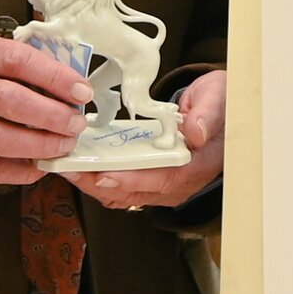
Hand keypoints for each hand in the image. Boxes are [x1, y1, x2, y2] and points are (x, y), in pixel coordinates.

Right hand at [0, 31, 91, 183]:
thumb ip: (8, 58)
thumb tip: (61, 76)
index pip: (18, 61)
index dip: (55, 77)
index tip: (81, 90)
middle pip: (13, 102)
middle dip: (53, 115)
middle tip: (76, 123)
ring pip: (1, 138)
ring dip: (40, 145)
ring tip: (63, 145)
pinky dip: (19, 170)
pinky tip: (40, 166)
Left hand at [64, 70, 226, 209]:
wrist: (223, 108)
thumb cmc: (221, 103)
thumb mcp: (218, 99)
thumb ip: (207, 115)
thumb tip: (195, 133)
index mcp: (198, 165)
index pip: (163, 179)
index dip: (131, 180)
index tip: (103, 175)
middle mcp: (181, 182)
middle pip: (136, 192)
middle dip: (100, 183)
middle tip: (70, 169)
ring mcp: (167, 185)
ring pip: (126, 194)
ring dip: (96, 183)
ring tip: (68, 167)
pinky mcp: (155, 180)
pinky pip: (125, 187)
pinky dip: (102, 180)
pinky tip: (83, 166)